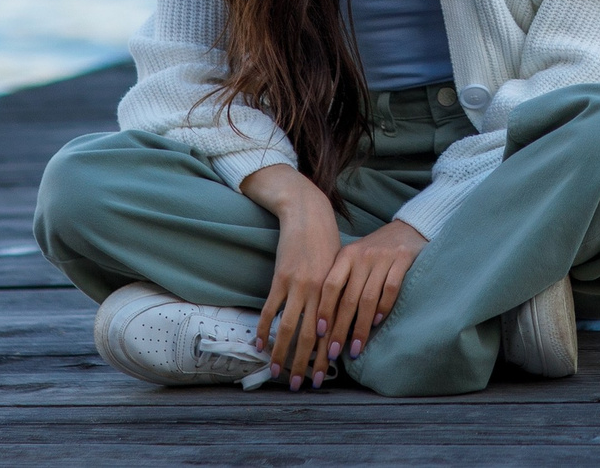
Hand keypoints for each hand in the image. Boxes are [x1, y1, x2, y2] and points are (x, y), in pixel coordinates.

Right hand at [238, 164, 340, 387]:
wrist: (308, 214)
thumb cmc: (327, 242)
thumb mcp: (339, 269)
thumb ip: (336, 296)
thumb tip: (333, 325)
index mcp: (335, 291)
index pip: (331, 331)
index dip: (326, 355)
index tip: (324, 375)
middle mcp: (318, 292)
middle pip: (311, 336)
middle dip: (305, 363)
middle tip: (301, 385)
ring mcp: (297, 285)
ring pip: (289, 328)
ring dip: (281, 354)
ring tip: (276, 372)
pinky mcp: (280, 278)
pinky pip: (270, 309)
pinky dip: (264, 328)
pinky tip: (260, 344)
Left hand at [311, 219, 426, 380]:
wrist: (407, 229)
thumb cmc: (374, 251)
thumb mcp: (354, 259)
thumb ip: (342, 282)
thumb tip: (323, 321)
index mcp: (346, 255)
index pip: (330, 286)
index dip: (324, 310)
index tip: (319, 333)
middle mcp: (362, 256)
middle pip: (348, 298)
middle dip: (340, 328)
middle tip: (334, 352)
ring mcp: (382, 258)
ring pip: (368, 299)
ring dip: (361, 327)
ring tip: (355, 348)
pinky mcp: (402, 260)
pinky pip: (390, 289)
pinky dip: (383, 308)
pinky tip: (378, 323)